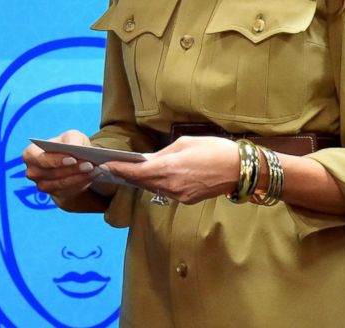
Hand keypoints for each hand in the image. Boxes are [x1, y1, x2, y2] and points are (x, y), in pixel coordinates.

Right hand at [22, 130, 96, 199]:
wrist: (72, 160)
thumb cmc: (68, 144)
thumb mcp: (71, 136)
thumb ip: (72, 139)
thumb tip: (74, 147)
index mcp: (30, 154)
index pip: (40, 159)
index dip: (56, 160)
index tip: (73, 159)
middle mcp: (32, 172)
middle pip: (52, 174)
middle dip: (72, 170)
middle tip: (89, 165)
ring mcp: (42, 186)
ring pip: (61, 184)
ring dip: (79, 178)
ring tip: (94, 171)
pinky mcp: (54, 194)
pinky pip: (68, 191)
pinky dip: (81, 184)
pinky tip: (92, 177)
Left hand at [99, 135, 238, 204]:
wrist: (239, 169)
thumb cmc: (213, 149)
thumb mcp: (185, 143)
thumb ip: (163, 153)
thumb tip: (148, 159)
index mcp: (168, 168)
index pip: (136, 172)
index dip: (119, 170)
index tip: (105, 166)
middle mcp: (171, 185)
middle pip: (142, 182)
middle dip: (128, 175)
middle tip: (113, 167)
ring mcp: (179, 196)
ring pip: (153, 188)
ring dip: (142, 180)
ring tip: (130, 171)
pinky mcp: (187, 200)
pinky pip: (167, 191)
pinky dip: (158, 184)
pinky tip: (154, 176)